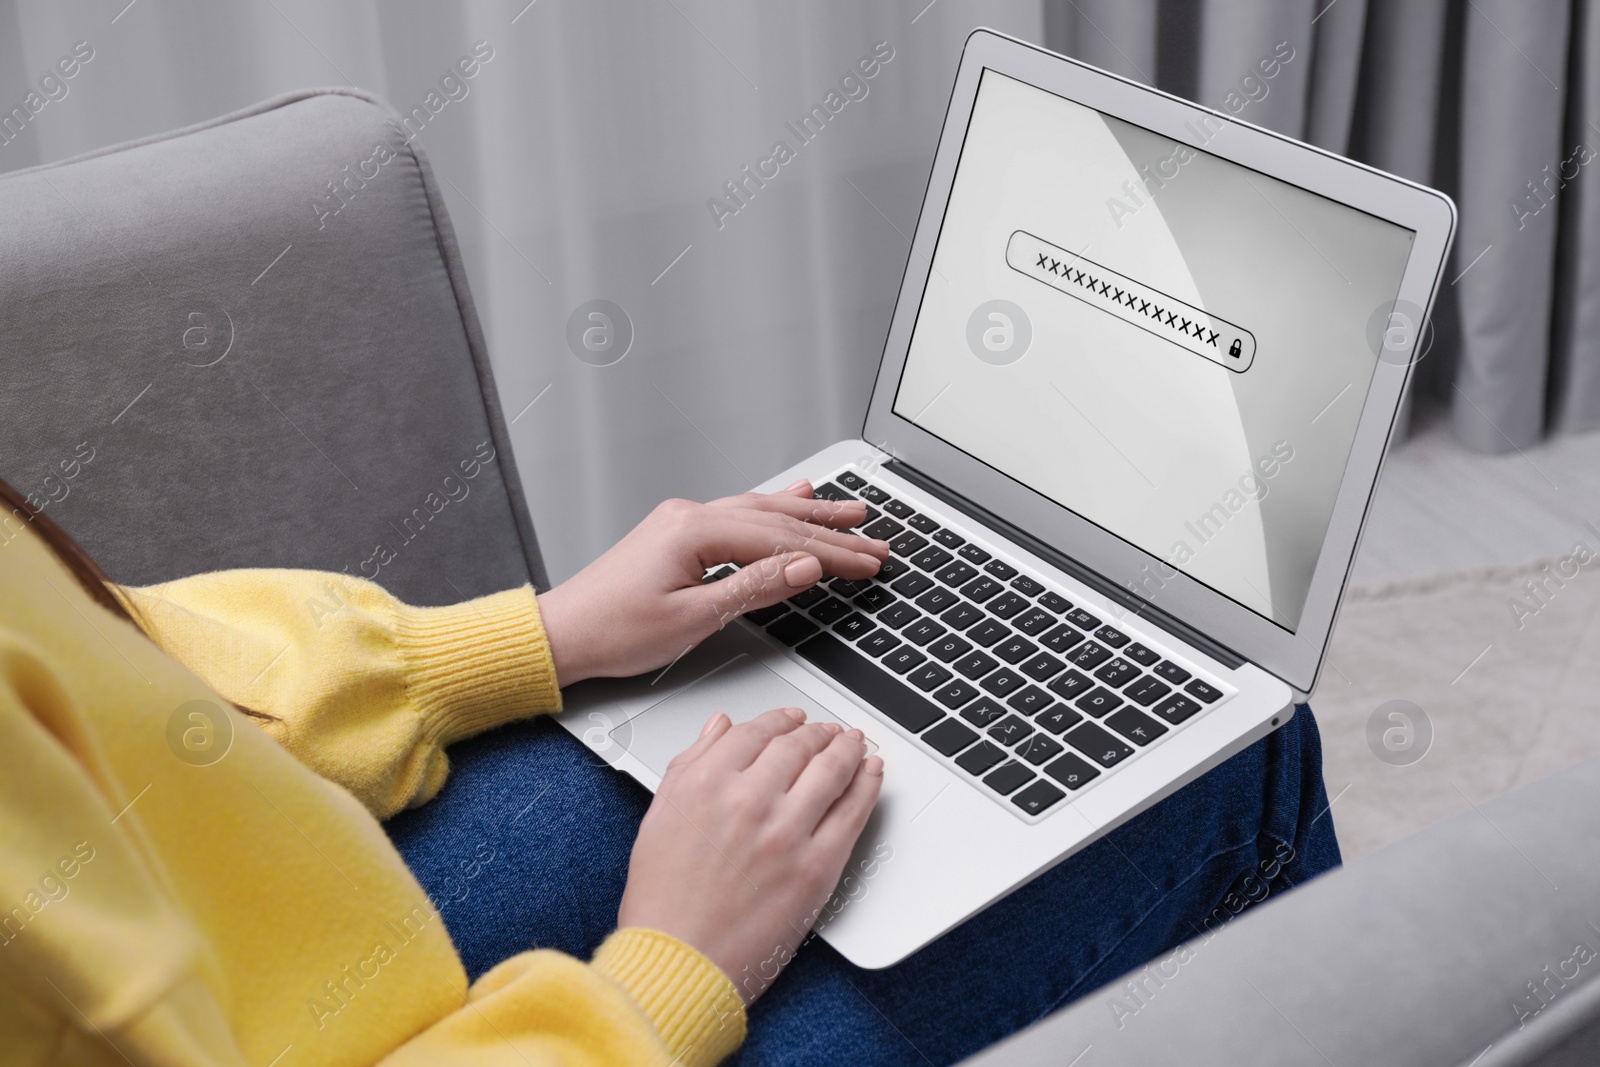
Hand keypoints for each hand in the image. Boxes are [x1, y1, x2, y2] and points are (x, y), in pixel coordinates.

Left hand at [536, 481, 887, 685]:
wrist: (564, 635)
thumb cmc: (613, 630)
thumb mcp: (693, 618)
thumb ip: (753, 588)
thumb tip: (801, 569)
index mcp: (694, 530)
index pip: (779, 539)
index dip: (830, 554)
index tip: (867, 563)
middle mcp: (690, 516)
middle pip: (776, 520)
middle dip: (830, 533)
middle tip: (874, 542)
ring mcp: (683, 522)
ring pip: (760, 512)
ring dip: (808, 516)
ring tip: (850, 514)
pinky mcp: (678, 536)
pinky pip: (738, 515)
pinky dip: (772, 510)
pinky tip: (791, 499)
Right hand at [617, 706, 883, 1002]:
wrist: (680, 962)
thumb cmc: (663, 899)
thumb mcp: (660, 815)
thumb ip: (691, 761)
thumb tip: (719, 726)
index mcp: (706, 782)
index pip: (756, 731)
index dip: (781, 719)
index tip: (793, 718)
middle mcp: (748, 799)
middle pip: (798, 745)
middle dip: (817, 731)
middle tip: (828, 730)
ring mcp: (787, 831)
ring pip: (831, 769)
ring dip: (847, 748)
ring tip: (853, 742)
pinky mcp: (817, 865)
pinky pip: (852, 811)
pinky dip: (867, 784)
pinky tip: (871, 772)